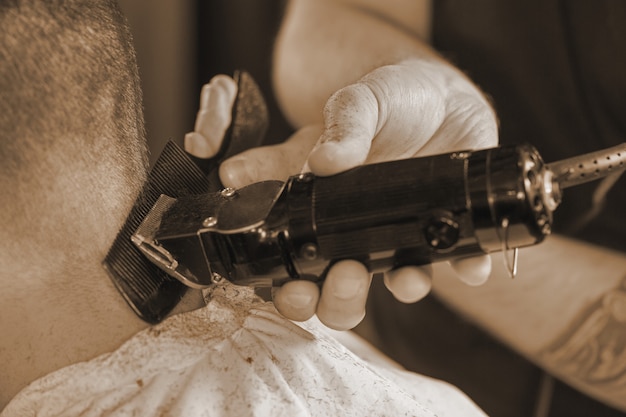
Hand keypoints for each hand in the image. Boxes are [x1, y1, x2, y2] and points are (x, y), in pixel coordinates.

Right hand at [188, 60, 497, 329]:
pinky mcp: (444, 228)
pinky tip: (470, 264)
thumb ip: (343, 127)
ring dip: (392, 290)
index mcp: (318, 202)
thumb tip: (322, 161)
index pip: (285, 254)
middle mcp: (353, 228)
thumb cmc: (387, 98)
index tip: (285, 281)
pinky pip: (456, 260)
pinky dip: (466, 267)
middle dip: (327, 299)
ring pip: (385, 286)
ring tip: (403, 278)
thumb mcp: (359, 102)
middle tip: (336, 278)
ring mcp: (399, 233)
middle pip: (327, 288)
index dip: (282, 283)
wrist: (440, 93)